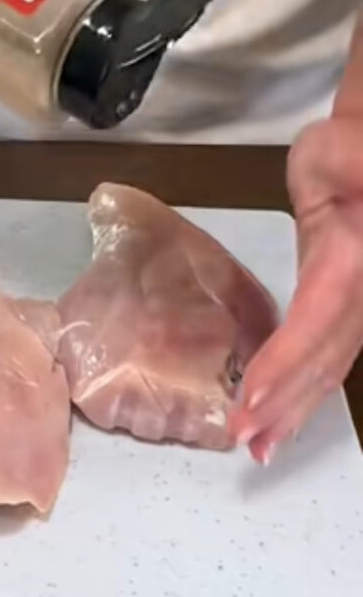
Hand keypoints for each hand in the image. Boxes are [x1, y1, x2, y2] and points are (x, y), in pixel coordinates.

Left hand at [233, 116, 362, 460]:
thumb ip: (348, 166)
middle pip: (323, 357)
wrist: (362, 156)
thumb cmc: (350, 151)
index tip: (252, 396)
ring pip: (326, 367)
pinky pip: (325, 357)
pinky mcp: (342, 311)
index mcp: (353, 261)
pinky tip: (276, 414)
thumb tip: (343, 175)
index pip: (319, 320)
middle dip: (285, 402)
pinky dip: (301, 388)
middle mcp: (361, 296)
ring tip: (259, 446)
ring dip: (293, 408)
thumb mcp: (347, 153)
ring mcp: (356, 308)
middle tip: (246, 440)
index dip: (288, 361)